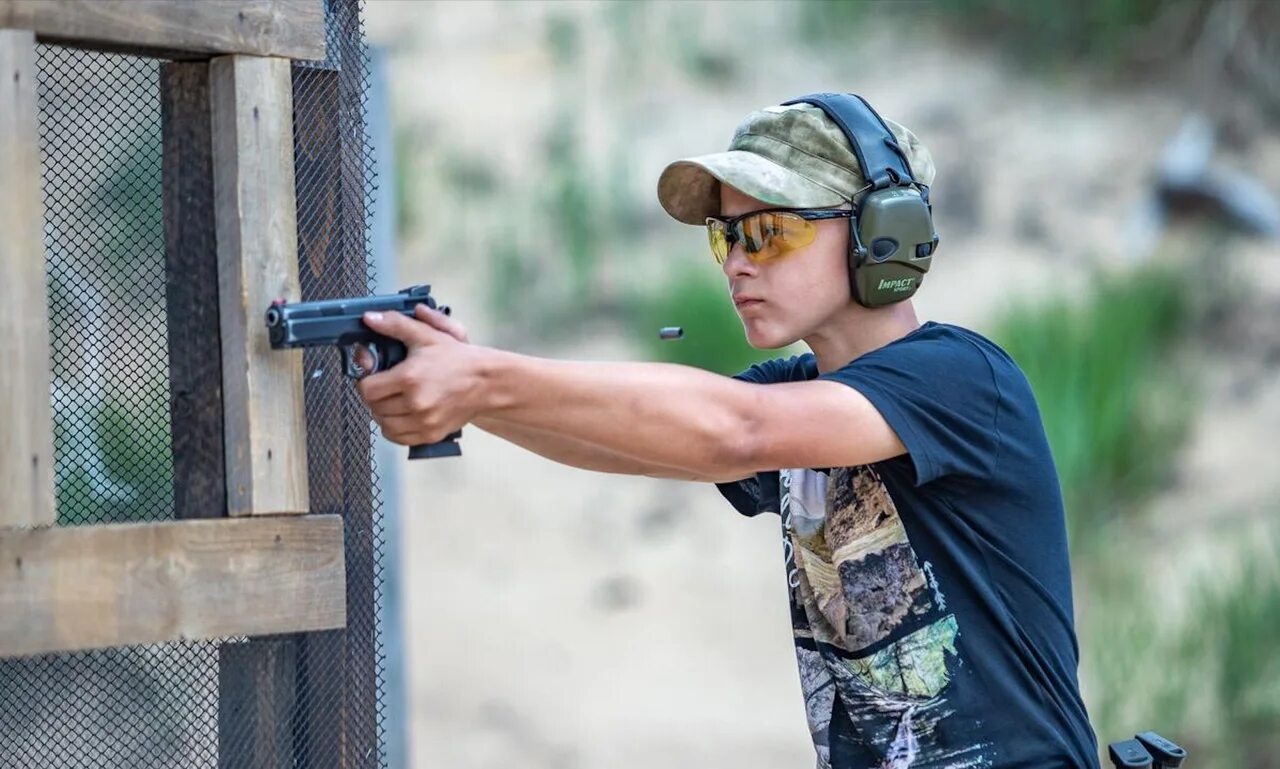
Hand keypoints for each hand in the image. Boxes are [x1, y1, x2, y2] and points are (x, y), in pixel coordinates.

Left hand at [353, 304, 485, 447]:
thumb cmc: (458, 359)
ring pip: (384, 424)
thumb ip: (395, 325)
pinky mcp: (430, 434)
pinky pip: (398, 438)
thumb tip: (369, 319)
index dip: (367, 381)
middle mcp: (415, 403)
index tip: (375, 376)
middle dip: (376, 396)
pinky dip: (394, 428)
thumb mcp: (427, 335)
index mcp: (410, 378)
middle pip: (374, 407)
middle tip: (386, 386)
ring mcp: (423, 422)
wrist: (486, 382)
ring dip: (383, 413)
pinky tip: (401, 415)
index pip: (367, 389)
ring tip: (393, 401)